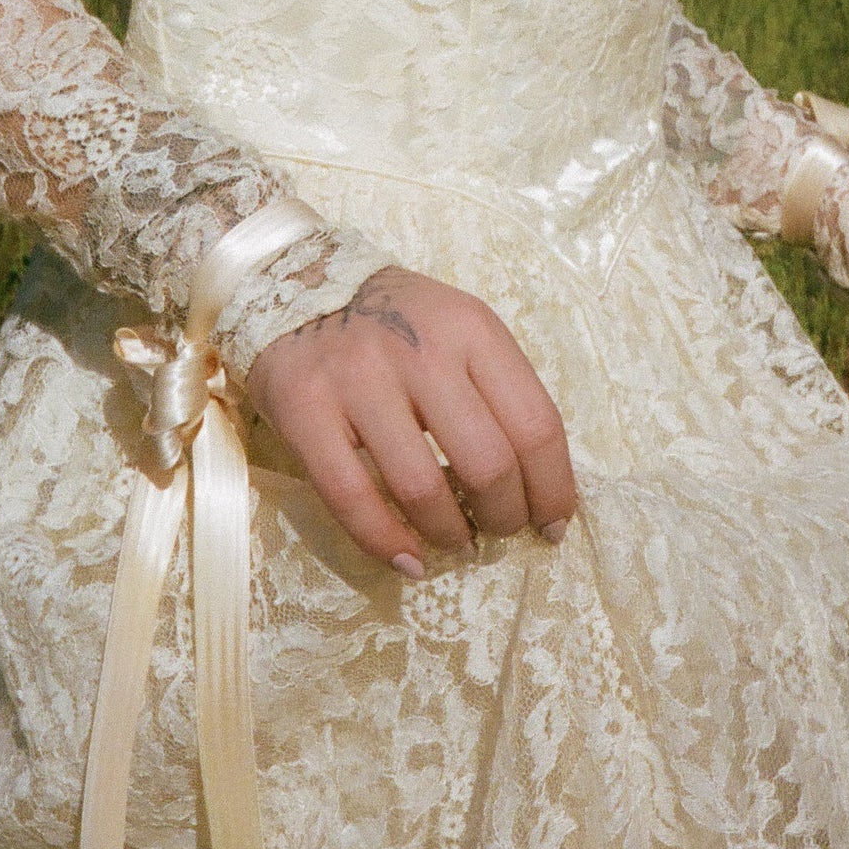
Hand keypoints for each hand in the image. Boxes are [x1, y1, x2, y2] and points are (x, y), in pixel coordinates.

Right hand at [245, 267, 574, 577]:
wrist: (295, 287)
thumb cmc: (397, 323)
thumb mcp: (460, 330)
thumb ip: (498, 391)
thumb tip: (540, 487)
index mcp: (471, 329)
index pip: (536, 425)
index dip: (553, 489)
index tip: (552, 524)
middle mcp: (419, 351)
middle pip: (488, 463)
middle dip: (504, 517)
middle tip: (498, 531)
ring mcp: (358, 380)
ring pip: (422, 488)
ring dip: (449, 534)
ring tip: (454, 541)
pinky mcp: (305, 410)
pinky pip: (352, 498)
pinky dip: (386, 543)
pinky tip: (407, 561)